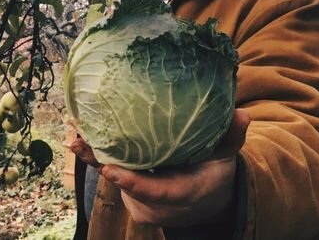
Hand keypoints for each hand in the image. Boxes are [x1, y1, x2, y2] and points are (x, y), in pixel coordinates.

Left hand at [70, 109, 249, 226]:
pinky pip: (115, 176)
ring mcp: (144, 202)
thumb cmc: (215, 173)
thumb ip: (232, 136)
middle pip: (128, 186)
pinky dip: (97, 158)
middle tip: (80, 144)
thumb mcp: (226, 156)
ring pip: (117, 179)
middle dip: (102, 164)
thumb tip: (243, 114)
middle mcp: (160, 203)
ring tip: (75, 137)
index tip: (110, 170)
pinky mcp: (134, 196)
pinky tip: (79, 140)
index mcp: (185, 193)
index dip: (134, 183)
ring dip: (94, 158)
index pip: (158, 193)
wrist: (206, 202)